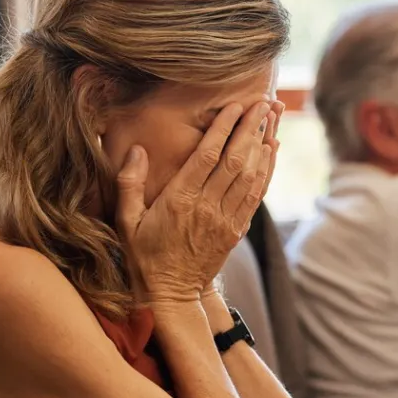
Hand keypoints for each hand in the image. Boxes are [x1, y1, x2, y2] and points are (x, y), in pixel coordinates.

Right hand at [115, 100, 282, 302]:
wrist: (170, 294)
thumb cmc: (143, 255)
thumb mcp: (125, 220)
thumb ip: (129, 184)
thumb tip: (137, 150)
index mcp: (179, 200)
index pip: (207, 156)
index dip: (224, 128)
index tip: (236, 105)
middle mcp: (206, 207)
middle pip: (235, 160)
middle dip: (251, 128)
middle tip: (263, 103)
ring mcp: (224, 220)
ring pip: (250, 176)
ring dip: (263, 145)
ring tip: (272, 118)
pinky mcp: (235, 230)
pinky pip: (255, 196)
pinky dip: (266, 171)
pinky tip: (271, 151)